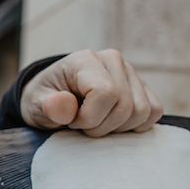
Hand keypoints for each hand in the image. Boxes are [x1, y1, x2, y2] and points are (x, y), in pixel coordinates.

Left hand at [19, 50, 162, 135]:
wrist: (51, 98)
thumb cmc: (44, 101)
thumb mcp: (35, 105)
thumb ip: (48, 107)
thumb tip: (64, 106)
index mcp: (85, 60)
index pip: (106, 93)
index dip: (89, 118)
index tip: (72, 122)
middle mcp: (113, 61)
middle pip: (125, 106)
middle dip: (101, 127)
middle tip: (81, 126)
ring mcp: (131, 73)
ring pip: (142, 112)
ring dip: (117, 129)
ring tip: (96, 123)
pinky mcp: (142, 87)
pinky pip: (154, 112)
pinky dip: (135, 126)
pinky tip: (113, 124)